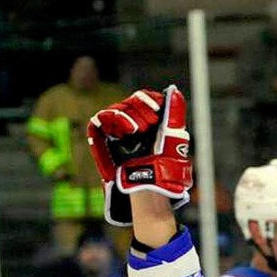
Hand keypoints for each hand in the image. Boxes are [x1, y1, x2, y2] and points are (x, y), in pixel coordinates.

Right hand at [87, 85, 192, 225]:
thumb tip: (174, 91)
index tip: (158, 107)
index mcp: (150, 123)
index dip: (149, 99)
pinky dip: (114, 119)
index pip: (144, 98)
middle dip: (142, 108)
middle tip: (151, 124)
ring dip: (130, 115)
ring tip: (139, 131)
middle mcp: (133, 125)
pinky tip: (127, 130)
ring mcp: (117, 132)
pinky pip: (101, 118)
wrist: (151, 186)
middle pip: (131, 101)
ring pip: (117, 108)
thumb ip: (174, 115)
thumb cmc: (167, 168)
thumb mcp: (174, 138)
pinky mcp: (103, 139)